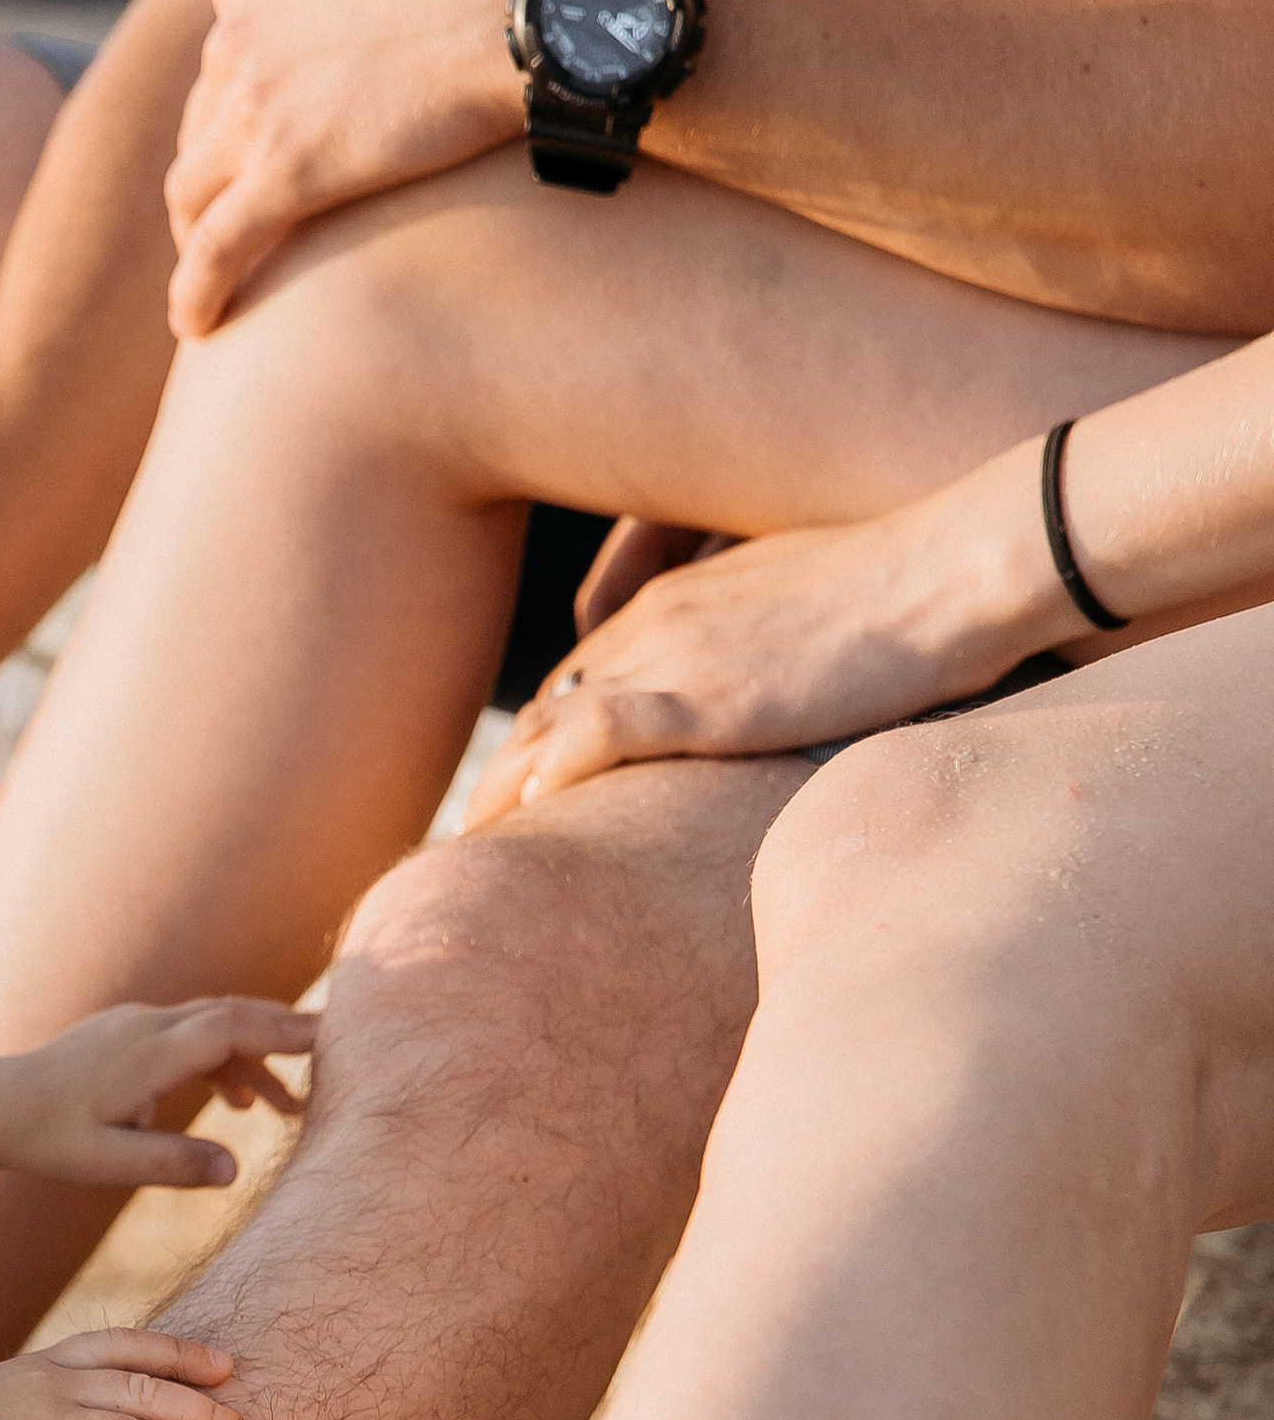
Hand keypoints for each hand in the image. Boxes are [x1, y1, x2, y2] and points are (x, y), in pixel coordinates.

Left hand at [0, 996, 318, 1187]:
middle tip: (344, 1053)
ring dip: (259, 1057)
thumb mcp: (103, 1165)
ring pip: (216, 1026)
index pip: (229, 1029)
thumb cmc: (42, 1138)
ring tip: (293, 1109)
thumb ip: (169, 1165)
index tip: (334, 1042)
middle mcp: (147, 1027)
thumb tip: (234, 1171)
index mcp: (144, 1054)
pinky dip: (227, 1062)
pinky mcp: (132, 1036)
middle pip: (234, 1014)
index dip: (283, 1033)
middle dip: (288, 1032)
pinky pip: (194, 1038)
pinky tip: (241, 1105)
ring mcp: (138, 1025)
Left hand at [164, 0, 550, 337]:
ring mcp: (252, 104)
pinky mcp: (284, 170)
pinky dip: (195, 291)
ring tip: (214, 282)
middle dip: (213, 176)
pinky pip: (216, 247)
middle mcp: (235, 34)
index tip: (256, 144)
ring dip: (195, 238)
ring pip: (191, 191)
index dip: (236, 107)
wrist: (526, 4)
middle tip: (232, 223)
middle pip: (202, 125)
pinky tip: (197, 328)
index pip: (224, 56)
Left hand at [465, 500, 1023, 827]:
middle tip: (467, 840)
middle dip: (503, 776)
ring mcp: (678, 656)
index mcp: (677, 604)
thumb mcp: (806, 619)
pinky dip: (554, 771)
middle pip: (549, 707)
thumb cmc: (903, 595)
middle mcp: (658, 623)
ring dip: (504, 788)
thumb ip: (763, 657)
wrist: (952, 570)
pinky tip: (525, 812)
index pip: (582, 681)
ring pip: (552, 723)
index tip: (518, 798)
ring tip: (468, 849)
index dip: (544, 743)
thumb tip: (766, 703)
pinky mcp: (710, 694)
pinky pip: (600, 733)